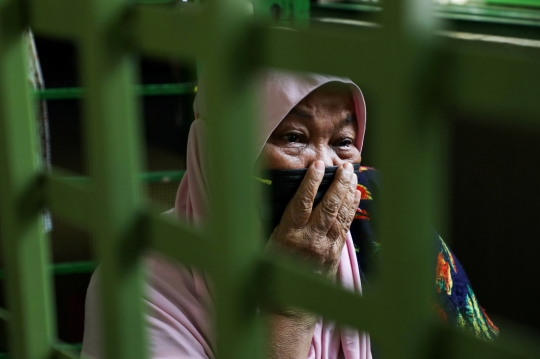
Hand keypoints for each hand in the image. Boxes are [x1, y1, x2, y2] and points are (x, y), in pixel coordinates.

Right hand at [266, 160, 360, 277]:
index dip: (311, 183)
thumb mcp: (266, 243)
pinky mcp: (334, 252)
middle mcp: (310, 239)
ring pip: (340, 214)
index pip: (302, 203)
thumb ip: (275, 221)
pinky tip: (355, 194)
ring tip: (351, 173)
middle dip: (338, 184)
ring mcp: (325, 246)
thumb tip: (270, 195)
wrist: (289, 303)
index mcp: (289, 235)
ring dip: (347, 192)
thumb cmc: (271, 270)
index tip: (317, 166)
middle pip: (327, 206)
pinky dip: (351, 208)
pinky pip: (345, 226)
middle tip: (344, 166)